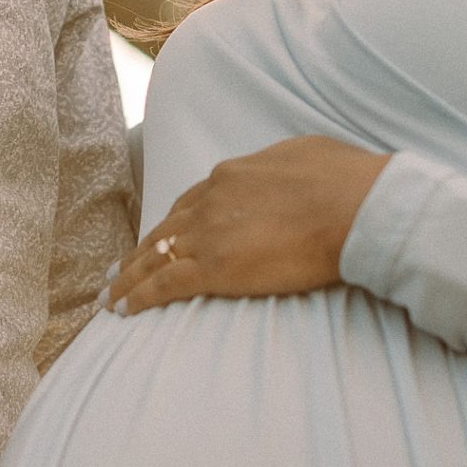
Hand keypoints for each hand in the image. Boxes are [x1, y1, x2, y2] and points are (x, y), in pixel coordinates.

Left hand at [105, 136, 390, 312]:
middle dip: (140, 251)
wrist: (356, 205)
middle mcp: (212, 199)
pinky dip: (138, 296)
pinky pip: (163, 284)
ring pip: (154, 256)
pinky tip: (122, 309)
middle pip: (165, 229)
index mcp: (234, 174)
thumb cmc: (348, 182)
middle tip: (119, 269)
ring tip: (111, 295)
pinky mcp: (214, 267)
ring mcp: (209, 232)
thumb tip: (296, 171)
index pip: (193, 202)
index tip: (162, 237)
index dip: (174, 223)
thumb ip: (288, 168)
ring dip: (128, 278)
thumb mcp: (309, 157)